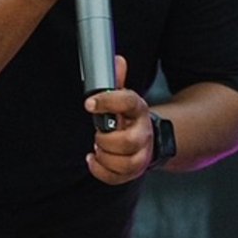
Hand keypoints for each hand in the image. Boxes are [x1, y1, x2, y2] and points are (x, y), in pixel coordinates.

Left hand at [84, 55, 153, 184]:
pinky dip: (101, 171)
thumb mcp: (123, 97)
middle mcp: (143, 134)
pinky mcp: (134, 171)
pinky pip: (118, 177)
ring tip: (98, 148)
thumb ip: (117, 81)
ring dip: (105, 157)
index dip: (109, 102)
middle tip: (98, 134)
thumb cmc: (128, 118)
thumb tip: (117, 60)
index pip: (130, 102)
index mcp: (139, 111)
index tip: (89, 103)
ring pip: (127, 163)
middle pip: (130, 141)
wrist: (148, 138)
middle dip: (107, 140)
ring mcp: (141, 154)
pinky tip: (93, 159)